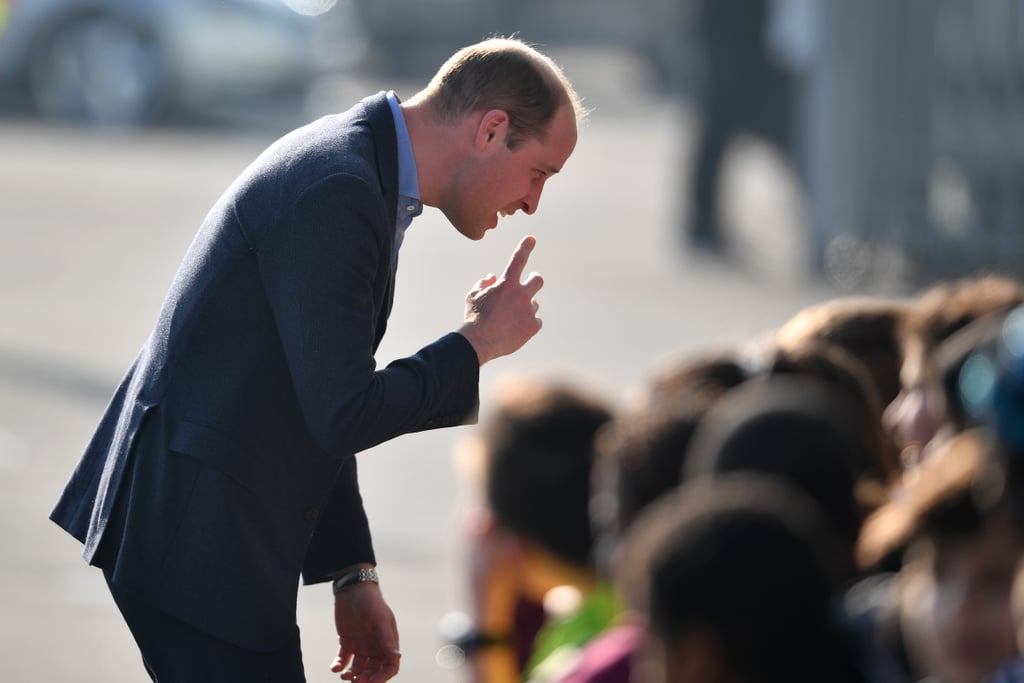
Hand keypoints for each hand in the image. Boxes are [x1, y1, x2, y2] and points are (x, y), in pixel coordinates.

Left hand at [330, 582, 400, 681]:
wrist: (352, 589)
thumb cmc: (370, 601)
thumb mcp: (379, 619)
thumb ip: (386, 639)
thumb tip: (397, 656)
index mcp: (387, 642)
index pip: (390, 666)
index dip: (382, 677)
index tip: (371, 682)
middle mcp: (376, 647)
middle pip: (373, 671)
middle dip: (366, 679)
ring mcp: (361, 646)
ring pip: (358, 669)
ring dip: (352, 676)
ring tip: (344, 676)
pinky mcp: (347, 643)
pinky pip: (344, 660)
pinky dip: (339, 666)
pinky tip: (335, 668)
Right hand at [459, 235, 543, 364]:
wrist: (479, 343)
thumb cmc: (473, 318)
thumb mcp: (472, 297)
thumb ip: (483, 284)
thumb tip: (491, 277)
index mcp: (506, 284)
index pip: (518, 259)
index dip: (525, 247)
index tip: (532, 238)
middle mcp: (521, 294)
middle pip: (538, 280)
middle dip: (534, 280)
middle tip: (529, 284)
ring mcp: (529, 311)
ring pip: (534, 304)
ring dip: (525, 307)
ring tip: (510, 319)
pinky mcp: (533, 326)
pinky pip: (535, 322)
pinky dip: (527, 324)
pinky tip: (515, 330)